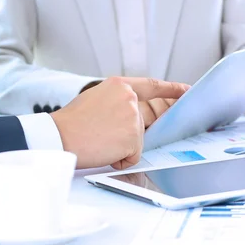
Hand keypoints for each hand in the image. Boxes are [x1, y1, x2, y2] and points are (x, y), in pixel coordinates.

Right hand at [50, 77, 189, 169]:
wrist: (58, 137)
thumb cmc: (71, 123)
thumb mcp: (95, 99)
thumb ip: (117, 102)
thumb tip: (129, 115)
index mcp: (119, 85)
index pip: (152, 86)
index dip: (171, 89)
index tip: (186, 91)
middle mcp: (129, 98)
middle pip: (140, 123)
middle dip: (125, 134)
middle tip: (101, 133)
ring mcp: (133, 117)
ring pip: (136, 141)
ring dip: (119, 148)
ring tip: (98, 140)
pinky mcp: (133, 137)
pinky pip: (133, 156)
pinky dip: (119, 159)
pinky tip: (103, 150)